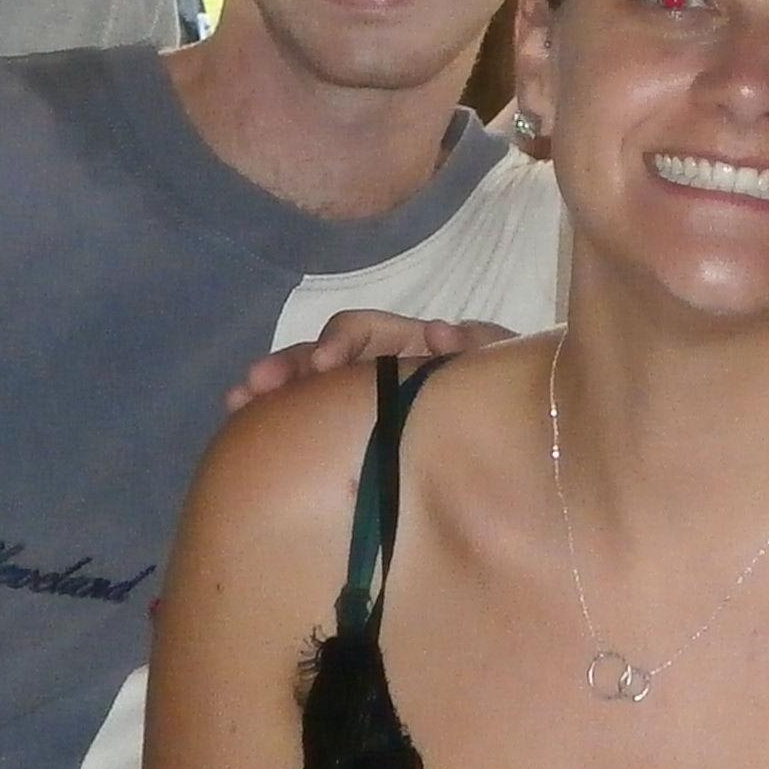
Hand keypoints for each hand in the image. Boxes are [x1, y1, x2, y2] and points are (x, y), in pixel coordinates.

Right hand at [222, 309, 512, 412]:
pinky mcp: (360, 434)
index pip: (362, 332)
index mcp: (410, 345)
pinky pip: (319, 424)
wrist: (530, 428)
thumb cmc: (512, 387)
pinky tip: (254, 436)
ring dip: (276, 391)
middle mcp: (380, 366)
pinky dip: (288, 425)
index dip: (339, 342)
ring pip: (313, 388)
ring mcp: (368, 399)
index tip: (324, 364)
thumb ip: (479, 346)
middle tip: (253, 384)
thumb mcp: (504, 361)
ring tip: (238, 403)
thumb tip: (438, 331)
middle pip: (323, 356)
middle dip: (288, 366)